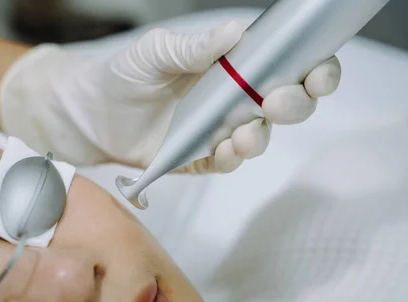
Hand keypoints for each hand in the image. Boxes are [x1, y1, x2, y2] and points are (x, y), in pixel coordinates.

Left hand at [0, 20, 341, 172]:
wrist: (90, 111)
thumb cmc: (124, 73)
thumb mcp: (157, 51)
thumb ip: (194, 47)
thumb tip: (235, 32)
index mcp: (231, 67)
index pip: (285, 68)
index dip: (311, 71)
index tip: (317, 72)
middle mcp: (232, 99)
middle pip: (283, 106)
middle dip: (292, 105)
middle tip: (276, 101)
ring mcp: (217, 131)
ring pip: (258, 138)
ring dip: (261, 137)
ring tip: (245, 132)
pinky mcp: (198, 158)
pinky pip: (226, 162)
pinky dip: (233, 158)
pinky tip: (228, 150)